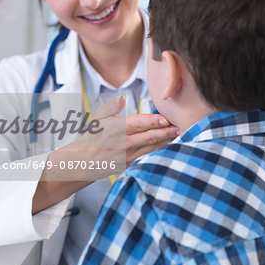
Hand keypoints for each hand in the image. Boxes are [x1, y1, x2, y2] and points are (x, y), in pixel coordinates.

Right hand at [33, 95, 177, 212]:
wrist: (82, 162)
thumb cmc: (93, 137)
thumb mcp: (98, 119)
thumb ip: (111, 107)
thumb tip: (121, 99)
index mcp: (115, 128)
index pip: (137, 123)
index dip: (153, 121)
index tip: (167, 119)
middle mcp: (121, 143)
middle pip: (148, 136)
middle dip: (166, 132)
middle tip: (181, 126)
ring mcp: (127, 156)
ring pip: (151, 147)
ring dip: (167, 141)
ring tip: (181, 134)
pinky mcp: (130, 165)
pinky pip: (148, 156)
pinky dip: (160, 150)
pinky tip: (171, 145)